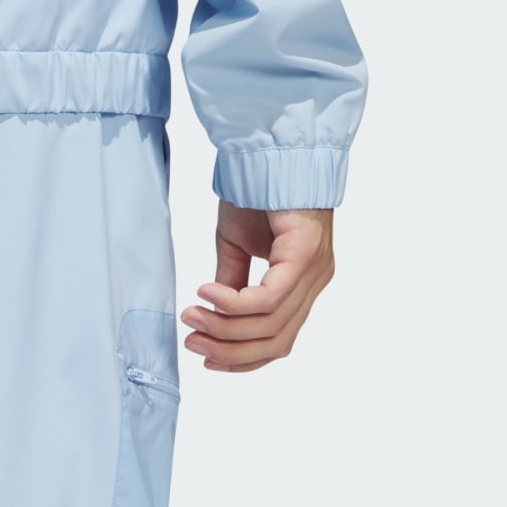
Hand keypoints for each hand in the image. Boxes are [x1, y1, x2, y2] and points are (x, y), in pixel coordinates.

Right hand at [181, 203, 334, 371]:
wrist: (269, 148)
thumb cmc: (257, 189)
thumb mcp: (236, 246)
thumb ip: (232, 283)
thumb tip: (217, 315)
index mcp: (302, 283)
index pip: (278, 340)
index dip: (242, 359)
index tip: (205, 356)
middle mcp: (315, 281)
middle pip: (276, 342)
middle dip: (229, 350)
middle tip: (191, 341)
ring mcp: (314, 271)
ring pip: (270, 326)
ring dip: (224, 328)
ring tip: (192, 316)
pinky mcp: (305, 257)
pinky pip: (266, 300)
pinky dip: (232, 304)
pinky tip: (206, 293)